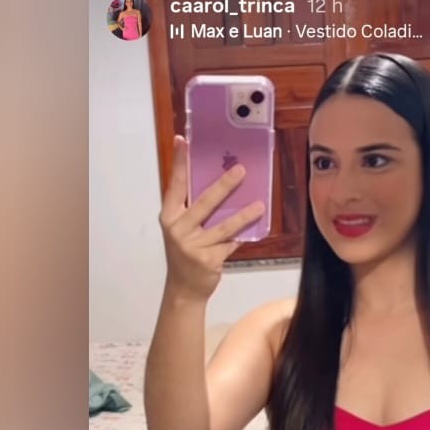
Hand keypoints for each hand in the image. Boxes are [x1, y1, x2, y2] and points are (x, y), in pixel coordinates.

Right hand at [158, 135, 266, 301]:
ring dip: (243, 215)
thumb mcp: (183, 228)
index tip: (183, 140)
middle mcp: (177, 229)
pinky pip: (231, 243)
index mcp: (169, 216)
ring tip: (260, 205)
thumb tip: (222, 182)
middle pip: (204, 203)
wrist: (184, 288)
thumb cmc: (186, 251)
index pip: (175, 185)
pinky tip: (256, 227)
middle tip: (241, 170)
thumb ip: (194, 209)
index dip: (180, 163)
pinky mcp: (208, 260)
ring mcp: (193, 246)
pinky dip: (243, 235)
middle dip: (224, 186)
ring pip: (223, 226)